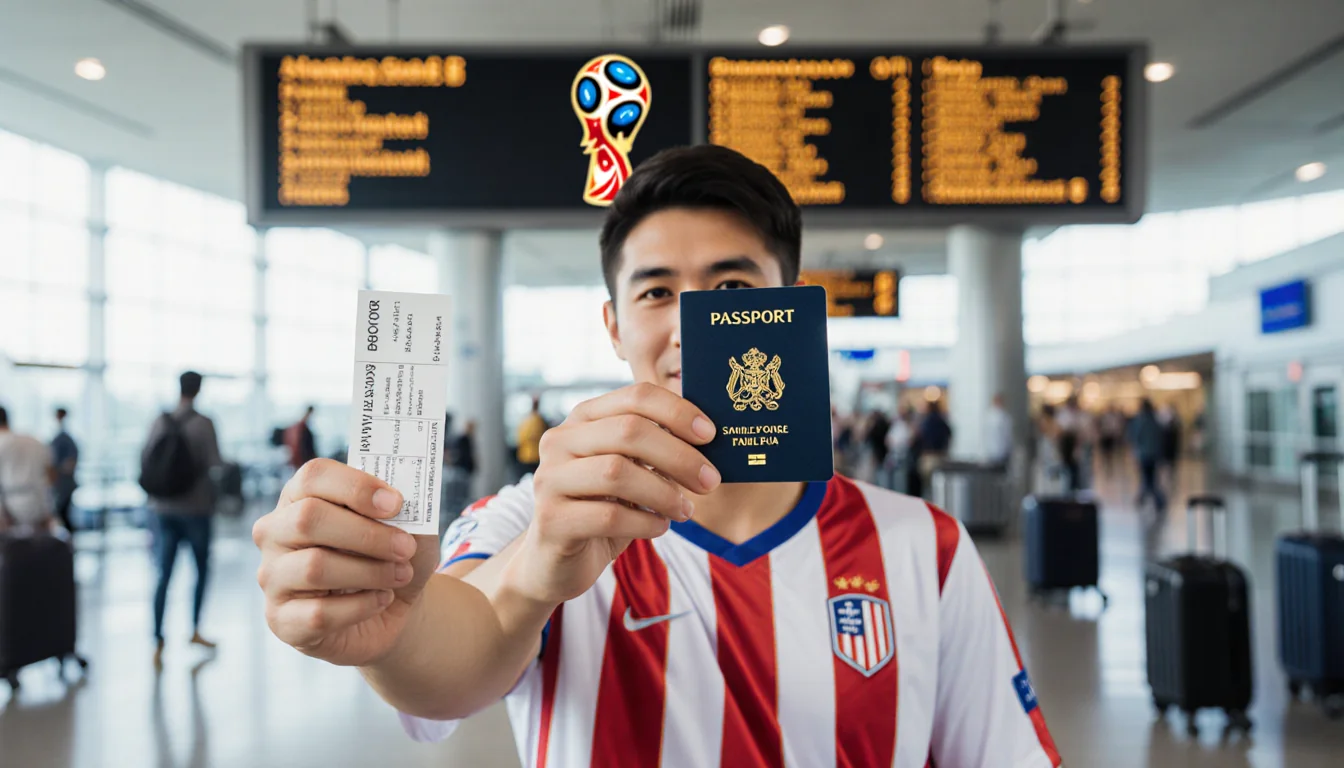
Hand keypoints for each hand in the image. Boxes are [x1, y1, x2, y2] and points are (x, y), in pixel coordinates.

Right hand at [253, 459, 439, 666]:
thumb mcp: (408, 529)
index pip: (314, 476)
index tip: (396, 504)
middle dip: (366, 534)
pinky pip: (319, 613)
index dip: (356, 486)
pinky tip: (382, 600)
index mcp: (301, 497)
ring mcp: (272, 577)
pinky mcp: (281, 619)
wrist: (391, 609)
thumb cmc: (391, 556)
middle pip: (308, 518)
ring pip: (315, 567)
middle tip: (405, 547)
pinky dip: (361, 606)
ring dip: (369, 572)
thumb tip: (405, 506)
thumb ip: (408, 512)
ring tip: (401, 575)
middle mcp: (276, 532)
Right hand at [509, 382, 720, 605]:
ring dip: (663, 493)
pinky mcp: (551, 519)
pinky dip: (645, 523)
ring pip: (617, 472)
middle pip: (629, 431)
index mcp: (584, 419)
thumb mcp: (630, 472)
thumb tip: (708, 438)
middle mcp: (560, 441)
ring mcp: (550, 479)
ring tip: (685, 510)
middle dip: (679, 456)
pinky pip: (608, 516)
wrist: (557, 562)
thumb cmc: (603, 509)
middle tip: (709, 481)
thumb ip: (655, 450)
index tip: (710, 435)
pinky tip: (659, 527)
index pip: (636, 397)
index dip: (677, 412)